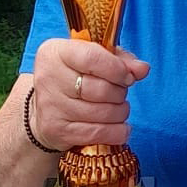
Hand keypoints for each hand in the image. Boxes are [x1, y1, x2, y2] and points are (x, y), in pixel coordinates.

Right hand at [30, 39, 149, 152]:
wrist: (43, 108)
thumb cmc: (74, 77)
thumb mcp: (93, 58)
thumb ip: (120, 59)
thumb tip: (142, 69)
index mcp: (55, 53)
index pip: (92, 58)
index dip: (118, 69)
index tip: (128, 77)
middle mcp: (48, 78)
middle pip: (101, 89)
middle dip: (120, 93)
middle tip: (120, 93)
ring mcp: (51, 107)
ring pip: (103, 113)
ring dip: (120, 112)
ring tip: (117, 108)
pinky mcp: (57, 131)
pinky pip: (99, 133)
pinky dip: (117, 131)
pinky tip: (120, 127)